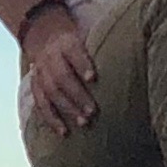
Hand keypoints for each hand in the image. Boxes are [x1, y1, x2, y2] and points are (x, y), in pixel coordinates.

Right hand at [19, 3, 96, 130]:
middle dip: (77, 95)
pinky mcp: (35, 85)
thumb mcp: (86, 37)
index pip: (73, 53)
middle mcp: (51, 57)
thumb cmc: (75, 43)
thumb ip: (101, 47)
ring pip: (51, 92)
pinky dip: (51, 119)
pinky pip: (40, 103)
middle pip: (62, 77)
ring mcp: (41, 72)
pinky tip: (63, 132)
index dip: (82, 65)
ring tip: (83, 123)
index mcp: (66, 44)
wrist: (44, 35)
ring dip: (67, 109)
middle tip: (93, 111)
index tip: (93, 78)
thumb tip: (131, 61)